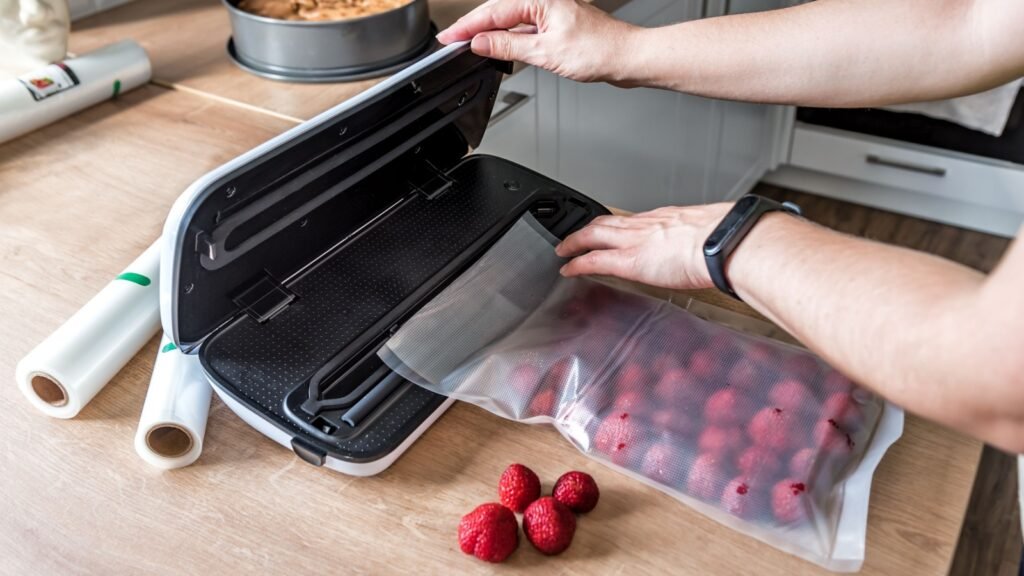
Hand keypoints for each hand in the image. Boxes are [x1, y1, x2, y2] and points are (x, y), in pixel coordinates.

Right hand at [436, 0, 639, 83]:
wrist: (626, 57)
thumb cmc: (598, 50)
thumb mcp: (545, 52)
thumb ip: (507, 46)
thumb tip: (480, 42)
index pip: (492, 12)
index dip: (466, 26)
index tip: (447, 38)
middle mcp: (544, 0)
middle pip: (497, 12)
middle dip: (472, 26)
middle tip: (449, 41)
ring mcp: (550, 12)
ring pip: (510, 19)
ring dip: (489, 32)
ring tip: (466, 44)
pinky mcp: (556, 24)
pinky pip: (523, 27)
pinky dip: (507, 37)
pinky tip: (498, 46)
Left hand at [555, 204, 732, 289]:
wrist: (724, 243)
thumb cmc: (726, 240)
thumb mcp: (712, 231)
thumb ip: (704, 238)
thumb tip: (716, 248)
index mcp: (668, 218)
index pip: (634, 219)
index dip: (619, 224)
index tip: (614, 228)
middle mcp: (646, 224)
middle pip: (607, 221)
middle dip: (588, 227)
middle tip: (576, 234)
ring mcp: (634, 240)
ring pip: (594, 234)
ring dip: (576, 241)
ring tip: (565, 248)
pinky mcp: (628, 261)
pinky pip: (594, 260)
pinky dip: (578, 264)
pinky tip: (568, 269)